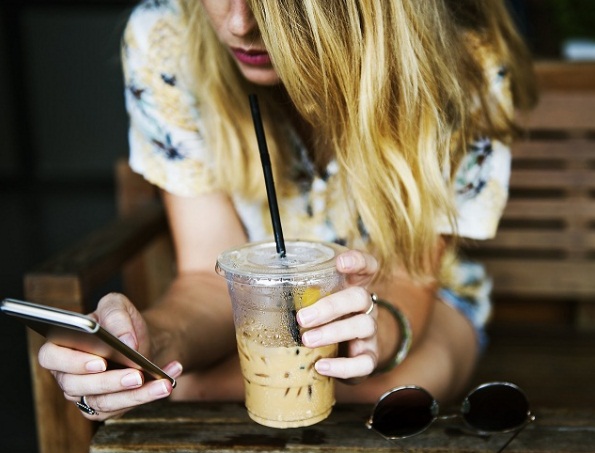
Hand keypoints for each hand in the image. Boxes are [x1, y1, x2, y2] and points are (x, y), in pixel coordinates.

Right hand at [37, 293, 182, 420]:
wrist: (140, 340)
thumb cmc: (120, 323)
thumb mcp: (118, 306)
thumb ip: (116, 315)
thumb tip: (125, 341)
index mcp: (61, 346)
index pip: (51, 358)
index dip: (73, 362)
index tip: (101, 361)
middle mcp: (67, 375)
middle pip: (79, 386)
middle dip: (111, 382)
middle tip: (137, 375)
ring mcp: (84, 395)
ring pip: (104, 402)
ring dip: (136, 395)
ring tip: (162, 383)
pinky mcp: (105, 408)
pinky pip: (123, 408)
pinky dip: (149, 395)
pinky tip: (168, 380)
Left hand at [296, 250, 378, 381]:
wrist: (346, 353)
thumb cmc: (322, 320)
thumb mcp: (312, 302)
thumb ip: (293, 294)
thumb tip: (240, 289)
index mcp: (352, 287)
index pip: (366, 266)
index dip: (357, 261)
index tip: (340, 262)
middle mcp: (365, 307)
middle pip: (359, 297)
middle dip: (331, 306)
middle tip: (302, 317)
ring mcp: (369, 332)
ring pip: (363, 326)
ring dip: (333, 332)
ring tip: (307, 340)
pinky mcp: (369, 357)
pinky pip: (364, 362)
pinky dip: (343, 366)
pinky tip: (321, 366)